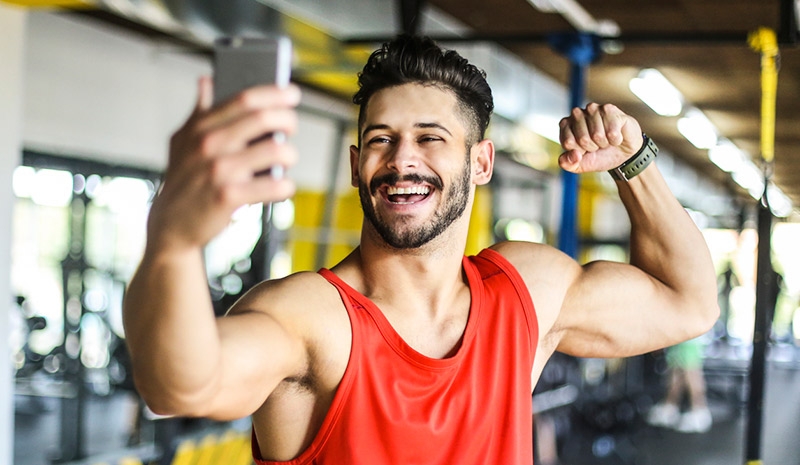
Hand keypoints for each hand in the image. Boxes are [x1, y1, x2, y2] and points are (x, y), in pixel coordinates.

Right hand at [147, 76, 300, 251]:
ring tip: (288, 159)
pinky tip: (283, 186)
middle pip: (263, 119)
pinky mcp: (228, 197)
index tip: (292, 93)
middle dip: (288, 120)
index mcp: (201, 127)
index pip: (244, 98)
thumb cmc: (183, 180)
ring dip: (290, 155)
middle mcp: (209, 145)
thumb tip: (205, 81)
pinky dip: (286, 186)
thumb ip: (198, 112)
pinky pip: (274, 187)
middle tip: (292, 127)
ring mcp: (219, 171)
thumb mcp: (182, 142)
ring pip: (276, 151)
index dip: (274, 92)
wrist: (170, 225)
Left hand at [558, 103, 643, 173]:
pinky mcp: (610, 109)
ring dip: (604, 142)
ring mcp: (594, 109)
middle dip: (592, 147)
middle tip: (597, 144)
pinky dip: (615, 140)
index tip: (584, 149)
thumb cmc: (599, 155)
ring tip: (606, 139)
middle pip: (582, 139)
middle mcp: (577, 114)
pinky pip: (611, 132)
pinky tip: (615, 135)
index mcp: (565, 125)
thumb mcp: (580, 165)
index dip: (579, 151)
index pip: (568, 142)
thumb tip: (574, 154)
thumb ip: (568, 164)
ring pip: (597, 134)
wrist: (622, 153)